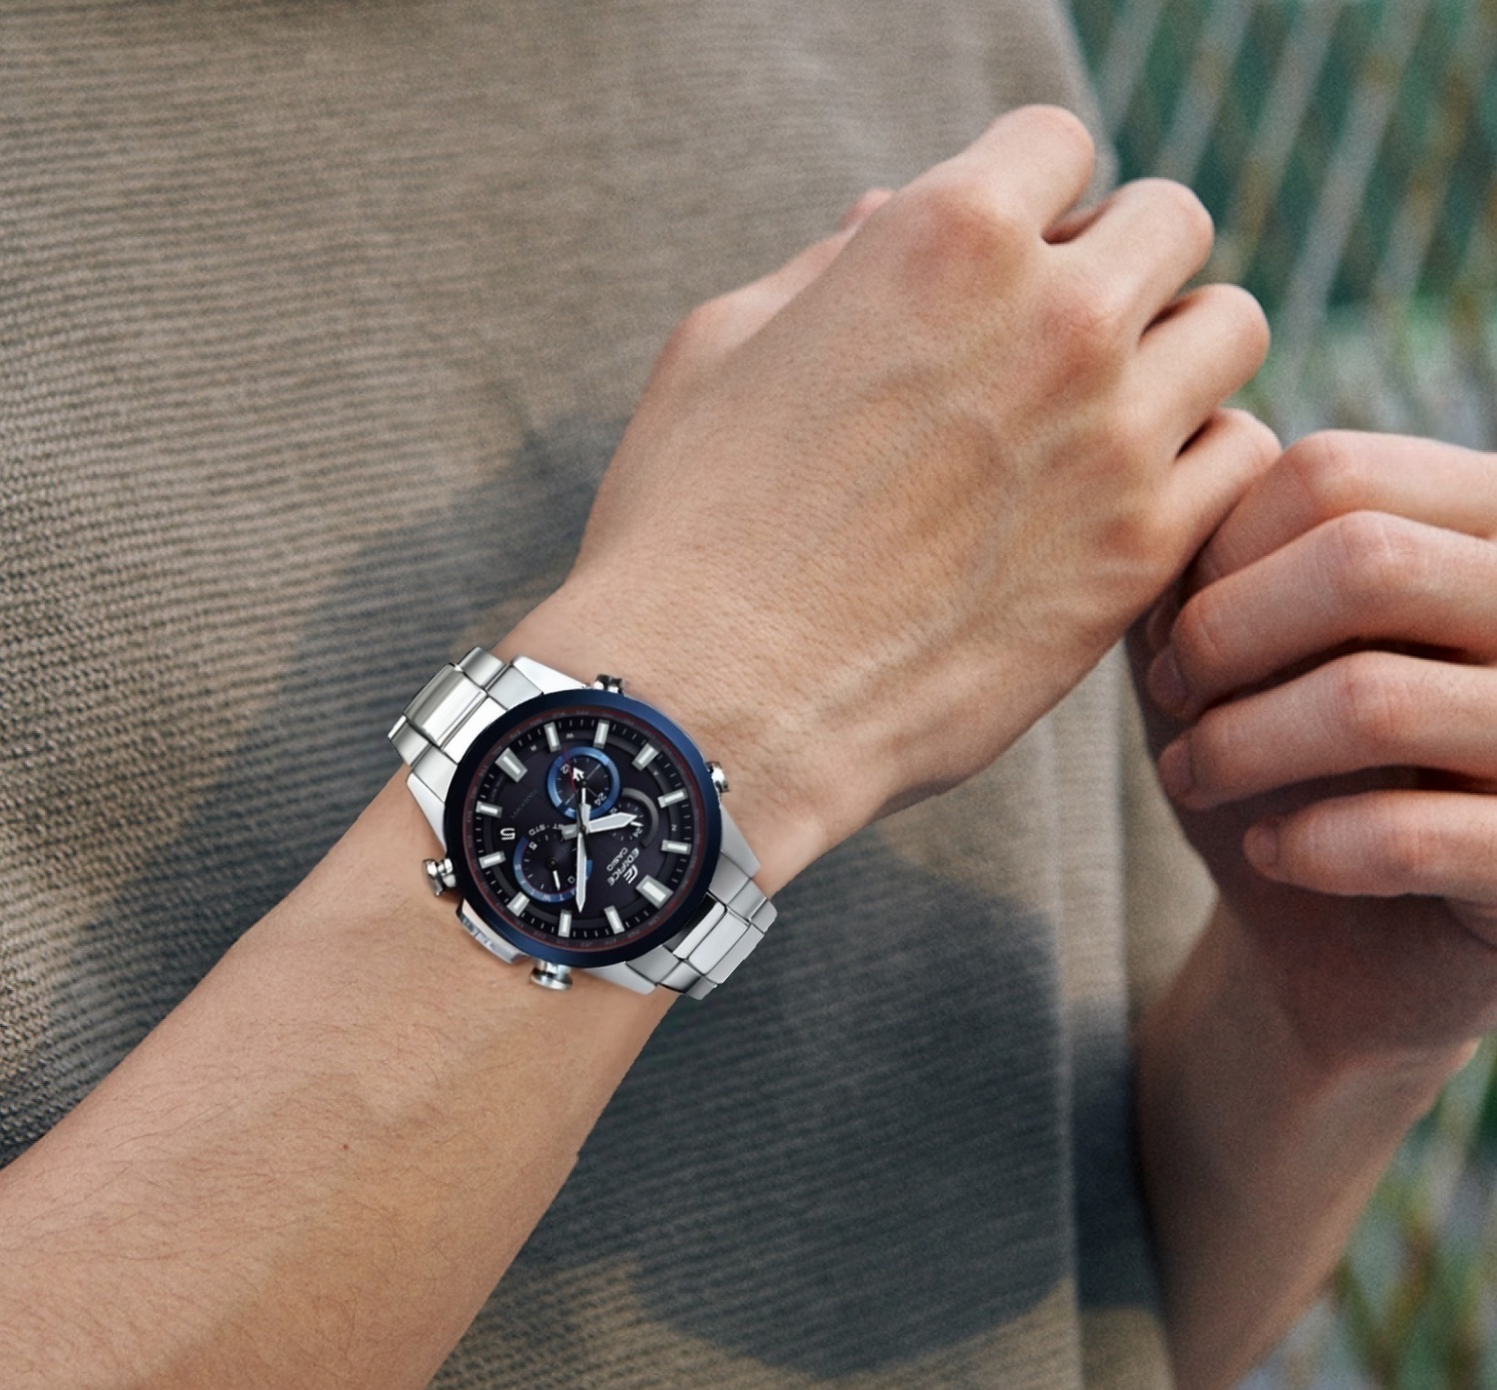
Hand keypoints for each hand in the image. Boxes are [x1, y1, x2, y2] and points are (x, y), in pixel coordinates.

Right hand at [501, 106, 1273, 889]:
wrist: (711, 705)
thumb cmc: (689, 528)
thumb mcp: (723, 352)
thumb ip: (829, 267)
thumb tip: (888, 217)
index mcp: (944, 237)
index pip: (1057, 141)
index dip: (1026, 196)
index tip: (1001, 260)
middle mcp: (1055, 320)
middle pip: (1172, 222)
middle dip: (1119, 263)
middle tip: (1059, 339)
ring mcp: (1112, 440)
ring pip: (1230, 329)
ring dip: (1175, 356)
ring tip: (1106, 416)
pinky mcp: (1138, 556)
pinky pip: (1245, 458)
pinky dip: (1202, 464)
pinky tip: (1130, 500)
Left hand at [1137, 431, 1496, 1068]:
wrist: (1361, 937)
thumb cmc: (1296, 763)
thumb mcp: (1245, 649)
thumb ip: (1218, 558)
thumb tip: (1183, 497)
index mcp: (1488, 528)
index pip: (1337, 474)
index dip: (1216, 551)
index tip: (1168, 631)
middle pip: (1361, 561)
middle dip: (1222, 635)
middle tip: (1174, 697)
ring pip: (1374, 699)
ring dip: (1238, 746)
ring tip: (1194, 775)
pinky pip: (1412, 837)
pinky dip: (1307, 847)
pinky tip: (1272, 854)